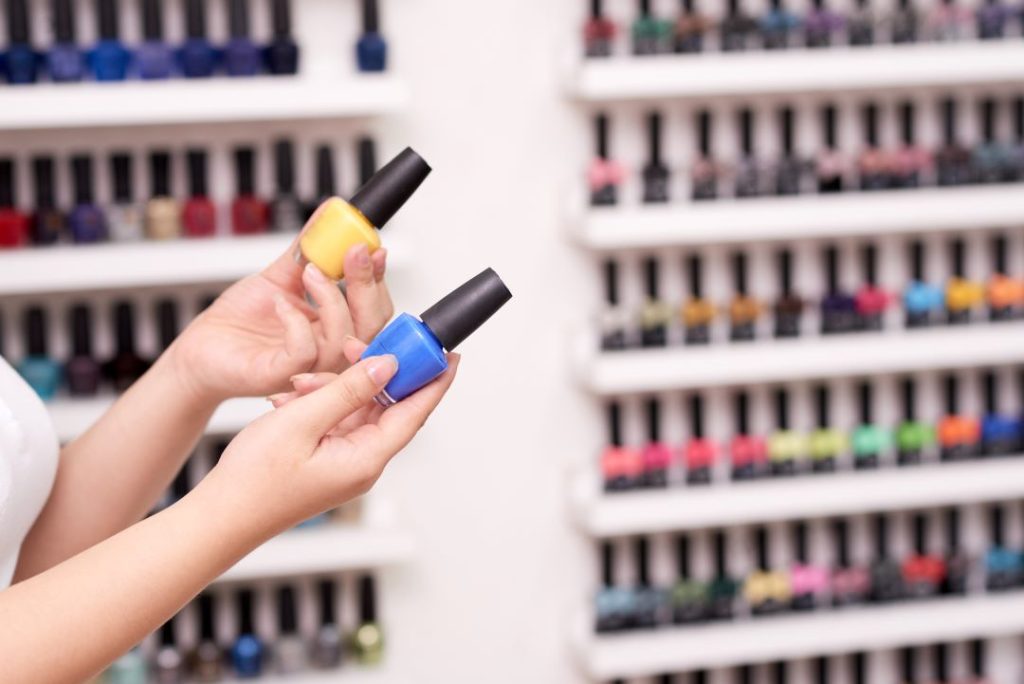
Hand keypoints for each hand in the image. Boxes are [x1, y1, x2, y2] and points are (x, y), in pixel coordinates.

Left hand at [169, 201, 394, 403]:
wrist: (202, 348)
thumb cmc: (240, 321)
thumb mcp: (280, 276)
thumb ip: (309, 248)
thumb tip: (331, 212)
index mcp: (336, 328)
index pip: (375, 307)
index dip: (378, 278)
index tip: (372, 246)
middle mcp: (330, 351)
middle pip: (372, 326)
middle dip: (366, 285)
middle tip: (352, 251)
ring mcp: (309, 368)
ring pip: (343, 338)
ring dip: (331, 298)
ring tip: (308, 272)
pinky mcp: (280, 375)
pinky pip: (304, 351)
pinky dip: (296, 322)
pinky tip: (280, 304)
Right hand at [203, 338, 458, 534]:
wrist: (220, 517)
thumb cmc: (254, 480)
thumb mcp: (302, 421)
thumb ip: (348, 390)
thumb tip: (388, 366)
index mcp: (367, 458)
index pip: (415, 412)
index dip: (435, 380)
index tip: (450, 352)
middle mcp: (364, 461)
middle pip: (390, 405)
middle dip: (373, 371)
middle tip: (358, 343)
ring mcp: (347, 460)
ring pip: (359, 407)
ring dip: (334, 386)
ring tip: (298, 384)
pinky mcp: (329, 457)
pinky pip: (338, 417)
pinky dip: (320, 400)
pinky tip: (293, 395)